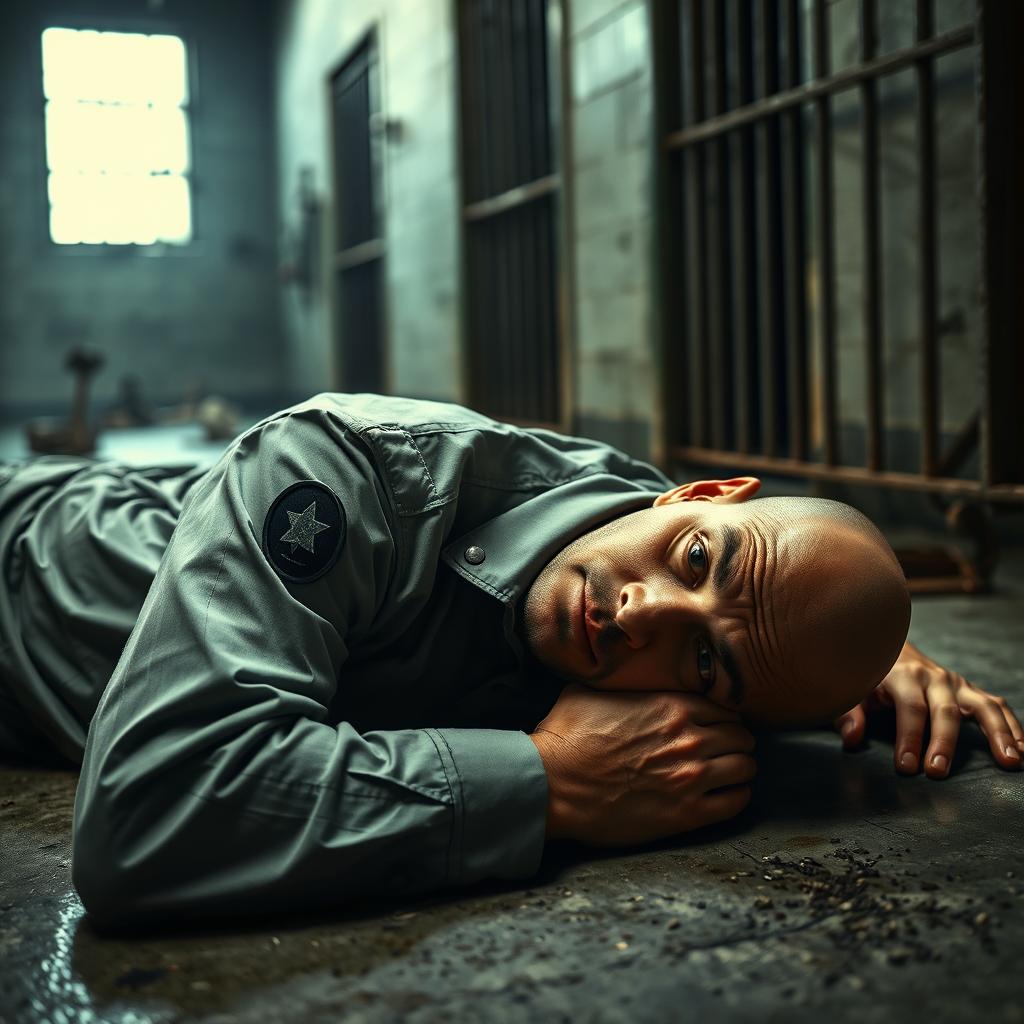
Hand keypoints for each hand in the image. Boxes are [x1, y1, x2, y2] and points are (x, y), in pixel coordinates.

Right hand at [529, 683, 756, 845]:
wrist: (550, 784)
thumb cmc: (566, 737)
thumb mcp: (591, 690)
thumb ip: (622, 682)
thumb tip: (620, 669)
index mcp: (672, 705)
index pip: (725, 707)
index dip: (721, 718)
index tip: (713, 726)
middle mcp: (689, 738)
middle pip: (742, 737)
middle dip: (734, 743)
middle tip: (721, 751)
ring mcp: (690, 777)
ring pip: (746, 767)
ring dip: (738, 769)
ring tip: (724, 774)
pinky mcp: (685, 814)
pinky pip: (735, 803)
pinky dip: (735, 797)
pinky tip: (721, 795)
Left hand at [832, 641, 1023, 777]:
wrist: (887, 644)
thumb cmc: (868, 674)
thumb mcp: (852, 689)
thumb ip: (849, 713)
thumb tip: (852, 737)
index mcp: (903, 675)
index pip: (911, 709)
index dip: (909, 739)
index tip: (906, 768)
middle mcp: (934, 677)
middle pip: (944, 712)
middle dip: (943, 743)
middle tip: (938, 772)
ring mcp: (955, 684)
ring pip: (983, 707)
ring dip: (998, 734)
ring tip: (1010, 762)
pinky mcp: (968, 691)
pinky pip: (996, 707)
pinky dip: (1012, 727)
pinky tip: (1023, 751)